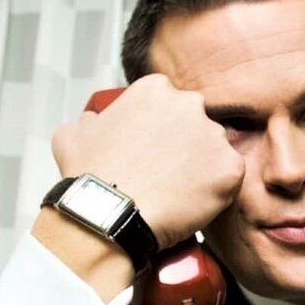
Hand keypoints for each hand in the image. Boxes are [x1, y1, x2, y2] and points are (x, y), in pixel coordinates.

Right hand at [49, 73, 243, 250]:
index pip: (171, 105)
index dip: (164, 130)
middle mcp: (188, 105)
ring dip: (203, 168)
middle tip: (170, 173)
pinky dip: (218, 191)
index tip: (156, 150)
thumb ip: (90, 121)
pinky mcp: (229, 168)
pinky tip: (194, 202)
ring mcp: (212, 136)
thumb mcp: (73, 135)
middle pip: (198, 124)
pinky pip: (231, 178)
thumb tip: (93, 122)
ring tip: (179, 192)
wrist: (109, 214)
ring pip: (216, 151)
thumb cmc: (92, 178)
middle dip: (188, 145)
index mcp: (155, 90)